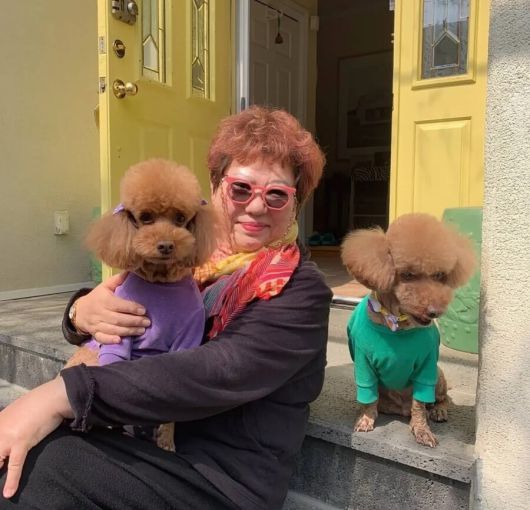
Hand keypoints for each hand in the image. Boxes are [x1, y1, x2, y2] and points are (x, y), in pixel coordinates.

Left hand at [0, 378, 73, 497]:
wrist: (53, 397)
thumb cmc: (39, 403)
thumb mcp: (17, 412)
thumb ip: (8, 424)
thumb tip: (9, 433)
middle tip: (0, 470)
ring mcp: (8, 437)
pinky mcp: (22, 442)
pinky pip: (14, 465)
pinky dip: (12, 480)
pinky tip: (9, 492)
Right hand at [75, 273, 149, 343]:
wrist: (80, 310)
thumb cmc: (98, 297)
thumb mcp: (105, 286)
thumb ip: (118, 280)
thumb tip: (131, 270)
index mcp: (103, 300)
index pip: (119, 305)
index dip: (131, 308)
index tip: (144, 310)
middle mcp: (99, 313)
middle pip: (118, 319)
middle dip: (134, 321)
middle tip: (147, 322)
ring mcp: (96, 324)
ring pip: (113, 329)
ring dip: (128, 331)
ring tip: (142, 331)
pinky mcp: (95, 333)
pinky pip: (101, 338)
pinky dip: (110, 340)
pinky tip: (120, 341)